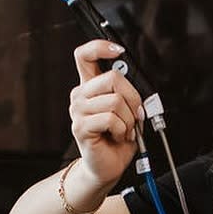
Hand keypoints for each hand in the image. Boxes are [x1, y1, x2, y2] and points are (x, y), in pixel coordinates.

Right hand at [69, 39, 144, 188]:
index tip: (118, 50)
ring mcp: (77, 111)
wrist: (107, 167)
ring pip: (115, 101)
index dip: (100, 46)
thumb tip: (134, 86)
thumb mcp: (127, 110)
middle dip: (133, 98)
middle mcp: (80, 95)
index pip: (85, 55)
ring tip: (124, 130)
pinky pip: (111, 119)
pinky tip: (117, 137)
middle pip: (112, 78)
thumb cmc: (117, 139)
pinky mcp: (80, 127)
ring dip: (129, 119)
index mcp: (90, 86)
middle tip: (135, 115)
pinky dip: (122, 130)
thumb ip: (127, 93)